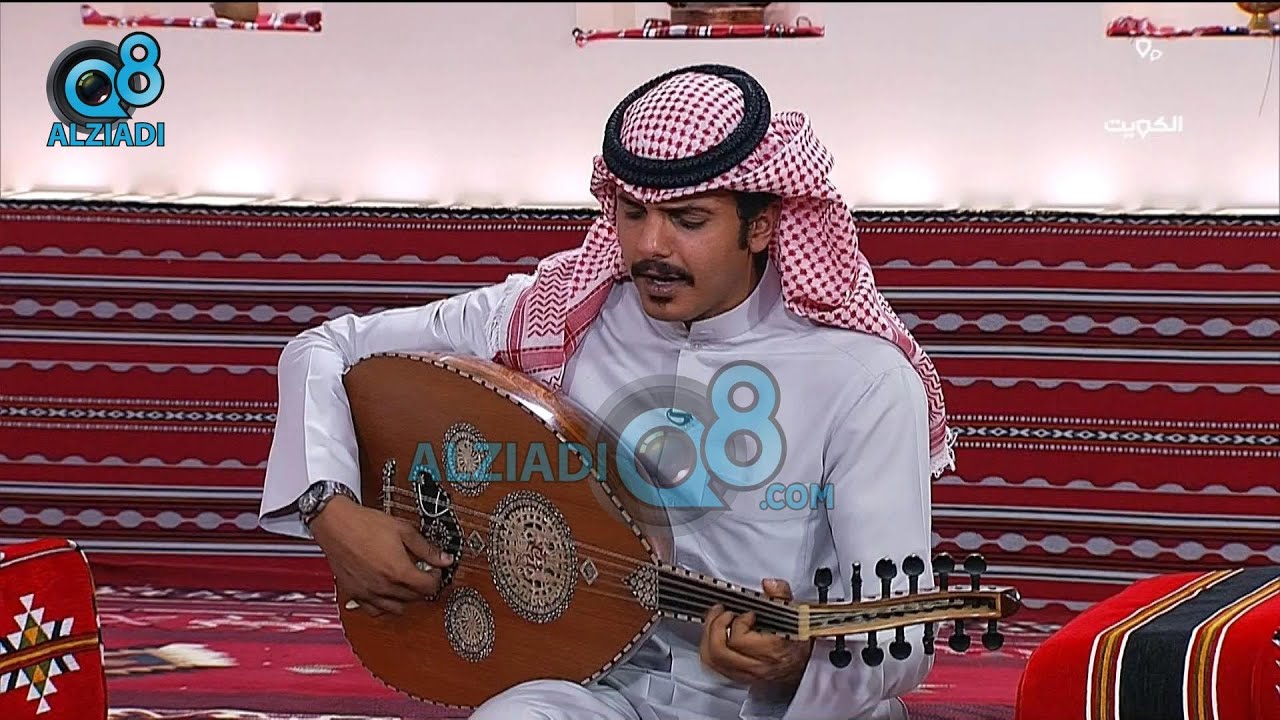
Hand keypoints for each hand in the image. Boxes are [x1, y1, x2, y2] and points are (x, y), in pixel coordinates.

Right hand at [308, 496, 453, 617]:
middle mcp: (384, 587)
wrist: (336, 524)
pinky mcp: (355, 593)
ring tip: (405, 582)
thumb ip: (426, 548)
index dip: (436, 577)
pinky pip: (375, 610)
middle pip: (415, 598)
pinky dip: (384, 606)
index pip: (429, 587)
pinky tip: (387, 592)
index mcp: (398, 571)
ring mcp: (368, 593)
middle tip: (421, 571)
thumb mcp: (403, 530)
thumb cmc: (365, 524)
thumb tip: (445, 559)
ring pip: (397, 608)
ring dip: (407, 598)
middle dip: (423, 586)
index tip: (433, 569)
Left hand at [699, 578, 812, 687]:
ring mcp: (745, 673)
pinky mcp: (737, 676)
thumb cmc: (798, 638)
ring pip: (712, 659)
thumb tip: (769, 584)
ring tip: (716, 619)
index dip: (739, 622)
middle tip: (723, 612)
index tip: (748, 613)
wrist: (803, 661)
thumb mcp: (795, 612)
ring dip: (708, 635)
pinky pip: (713, 665)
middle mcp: (756, 666)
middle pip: (720, 652)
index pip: (740, 641)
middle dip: (716, 626)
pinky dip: (708, 646)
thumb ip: (782, 595)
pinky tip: (714, 633)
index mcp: (771, 651)